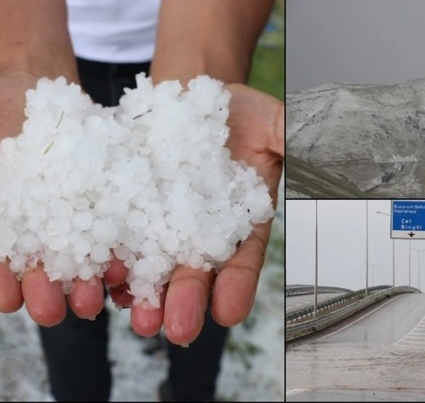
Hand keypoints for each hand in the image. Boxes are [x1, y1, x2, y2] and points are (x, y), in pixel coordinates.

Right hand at [0, 72, 106, 325]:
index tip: (7, 301)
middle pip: (35, 264)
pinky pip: (108, 228)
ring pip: (75, 255)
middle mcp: (28, 221)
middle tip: (53, 313)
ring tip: (91, 300)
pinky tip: (122, 266)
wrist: (37, 83)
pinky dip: (115, 249)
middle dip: (43, 291)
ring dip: (84, 281)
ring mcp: (66, 212)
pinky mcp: (99, 199)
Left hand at [106, 84, 283, 343]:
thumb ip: (293, 143)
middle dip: (186, 304)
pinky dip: (107, 263)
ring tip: (139, 318)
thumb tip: (320, 153)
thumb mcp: (272, 123)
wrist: (189, 96)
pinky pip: (114, 239)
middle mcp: (199, 231)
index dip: (237, 286)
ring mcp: (160, 223)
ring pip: (151, 267)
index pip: (242, 260)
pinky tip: (103, 283)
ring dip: (143, 296)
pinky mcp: (125, 209)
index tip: (229, 312)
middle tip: (179, 330)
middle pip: (193, 273)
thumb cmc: (237, 113)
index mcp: (240, 221)